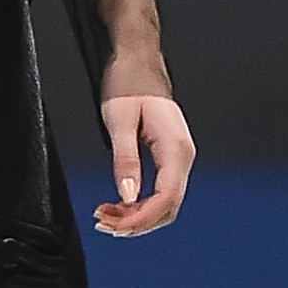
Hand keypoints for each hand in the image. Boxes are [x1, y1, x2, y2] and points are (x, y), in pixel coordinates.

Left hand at [94, 93, 193, 237]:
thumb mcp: (119, 121)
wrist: (138, 61)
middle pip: (168, 207)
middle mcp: (184, 155)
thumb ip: (125, 160)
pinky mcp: (170, 156)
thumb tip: (128, 195)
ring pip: (165, 202)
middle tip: (103, 223)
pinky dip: (140, 203)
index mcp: (176, 147)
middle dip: (136, 222)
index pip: (166, 198)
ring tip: (106, 217)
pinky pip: (161, 190)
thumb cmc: (128, 83)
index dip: (140, 218)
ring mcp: (179, 157)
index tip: (114, 226)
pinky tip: (119, 204)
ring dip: (137, 215)